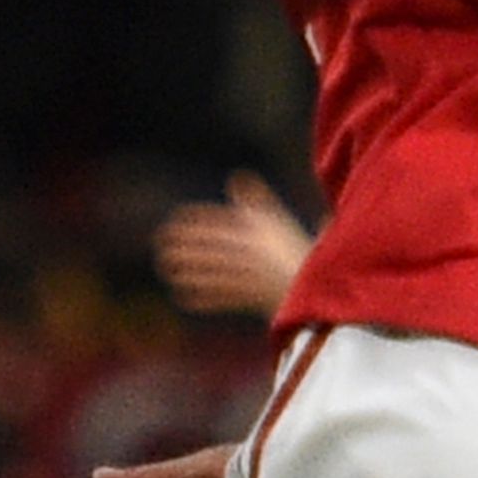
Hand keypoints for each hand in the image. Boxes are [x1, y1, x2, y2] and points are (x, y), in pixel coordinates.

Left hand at [153, 174, 310, 319]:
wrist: (318, 284)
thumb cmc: (292, 249)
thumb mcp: (278, 220)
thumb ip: (256, 200)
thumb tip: (237, 177)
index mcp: (260, 232)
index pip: (223, 223)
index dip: (197, 219)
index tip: (175, 219)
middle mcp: (255, 254)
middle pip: (214, 248)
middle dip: (186, 246)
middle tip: (159, 244)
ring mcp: (254, 278)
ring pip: (215, 274)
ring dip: (189, 272)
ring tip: (166, 270)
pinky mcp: (254, 300)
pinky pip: (224, 299)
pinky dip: (203, 299)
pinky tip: (181, 296)